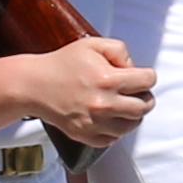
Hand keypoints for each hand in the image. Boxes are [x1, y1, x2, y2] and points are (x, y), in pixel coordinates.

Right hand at [10, 34, 160, 151]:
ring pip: (132, 125)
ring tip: (123, 104)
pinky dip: (114, 129)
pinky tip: (107, 117)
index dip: (146, 76)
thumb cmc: (63, 64)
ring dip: (132, 114)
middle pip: (144, 106)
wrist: (34, 86)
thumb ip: (119, 50)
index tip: (140, 76)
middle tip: (135, 92)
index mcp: (108, 79)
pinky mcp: (86, 136)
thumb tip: (133, 68)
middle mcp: (104, 104)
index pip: (148, 81)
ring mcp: (95, 123)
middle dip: (144, 96)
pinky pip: (113, 138)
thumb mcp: (93, 44)